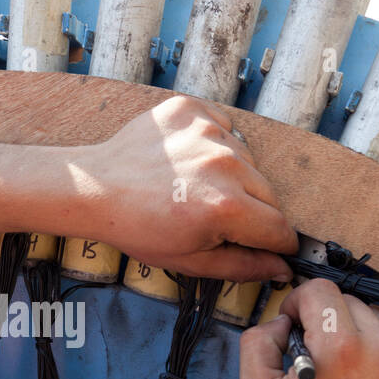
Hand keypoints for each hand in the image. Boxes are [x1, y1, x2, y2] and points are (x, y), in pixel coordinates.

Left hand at [72, 96, 297, 281]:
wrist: (96, 189)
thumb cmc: (138, 228)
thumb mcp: (191, 259)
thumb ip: (243, 266)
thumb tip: (281, 268)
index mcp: (225, 207)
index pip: (279, 228)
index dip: (278, 243)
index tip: (272, 246)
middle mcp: (224, 164)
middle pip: (269, 194)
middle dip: (254, 213)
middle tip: (219, 219)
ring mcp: (208, 132)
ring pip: (248, 160)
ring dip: (234, 177)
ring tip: (197, 188)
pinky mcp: (192, 110)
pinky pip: (224, 128)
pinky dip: (214, 146)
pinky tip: (188, 162)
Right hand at [238, 280, 378, 378]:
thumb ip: (257, 341)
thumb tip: (281, 320)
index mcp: (341, 349)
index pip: (319, 290)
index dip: (297, 303)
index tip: (293, 326)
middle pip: (349, 299)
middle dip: (326, 318)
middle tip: (315, 352)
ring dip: (357, 325)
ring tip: (343, 360)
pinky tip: (369, 358)